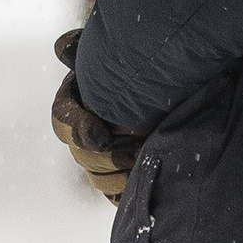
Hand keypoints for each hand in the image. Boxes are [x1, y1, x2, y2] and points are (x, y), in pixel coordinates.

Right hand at [50, 31, 143, 205]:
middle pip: (81, 155)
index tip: (99, 134)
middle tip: (140, 147)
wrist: (181, 78)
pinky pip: (117, 196)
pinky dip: (130, 192)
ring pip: (98, 179)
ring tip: (150, 159)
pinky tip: (152, 179)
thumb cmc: (144, 57)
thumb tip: (61, 47)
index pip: (62, 119)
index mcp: (77, 99)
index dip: (76, 128)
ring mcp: (105, 156)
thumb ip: (88, 46)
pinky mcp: (125, 176)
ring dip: (121, 175)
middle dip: (109, 155)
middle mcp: (86, 130)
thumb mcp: (118, 47)